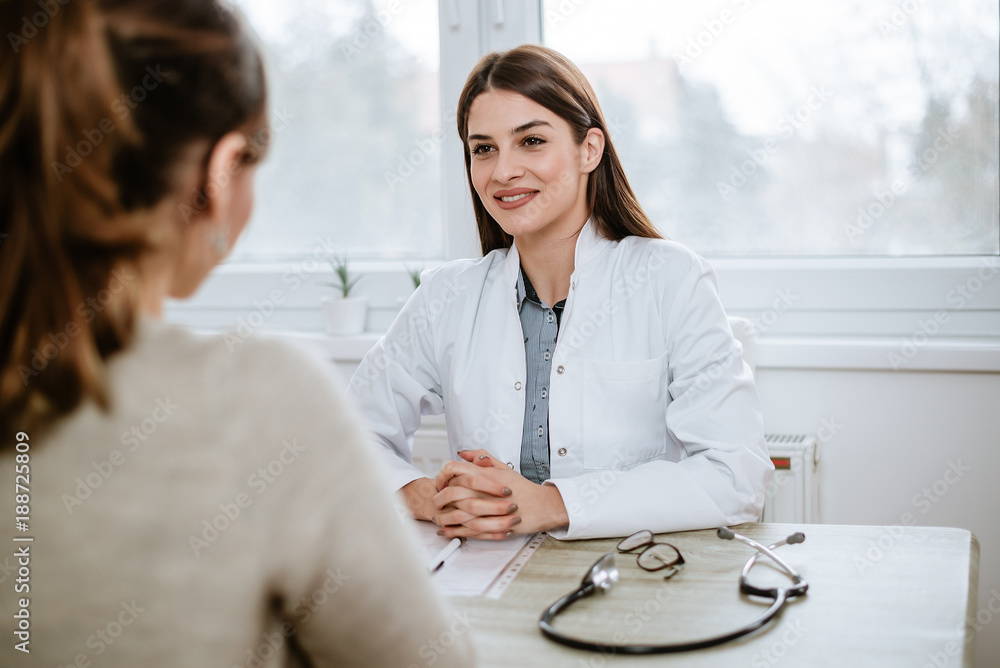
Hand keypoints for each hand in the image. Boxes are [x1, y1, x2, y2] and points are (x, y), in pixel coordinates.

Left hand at [432, 449, 568, 539]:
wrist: (541, 506)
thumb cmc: (523, 488)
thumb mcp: (503, 467)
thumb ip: (482, 457)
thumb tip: (463, 452)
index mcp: (485, 474)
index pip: (454, 471)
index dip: (442, 478)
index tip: (440, 484)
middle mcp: (484, 491)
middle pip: (451, 493)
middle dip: (439, 500)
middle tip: (435, 504)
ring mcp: (487, 510)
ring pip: (457, 514)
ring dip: (444, 518)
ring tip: (438, 519)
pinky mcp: (491, 526)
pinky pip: (467, 530)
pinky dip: (454, 532)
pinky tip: (447, 531)